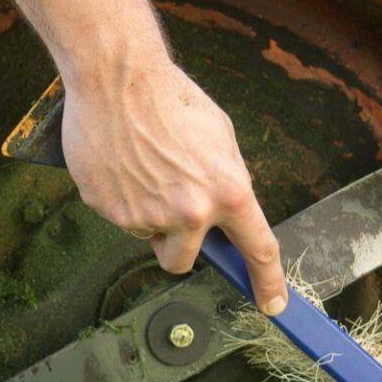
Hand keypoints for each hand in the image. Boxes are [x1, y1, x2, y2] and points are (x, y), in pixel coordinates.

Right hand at [61, 57, 288, 315]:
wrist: (117, 77)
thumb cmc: (170, 99)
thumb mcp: (220, 137)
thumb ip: (226, 181)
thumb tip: (224, 210)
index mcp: (227, 192)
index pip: (257, 249)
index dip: (268, 282)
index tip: (272, 304)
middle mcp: (189, 212)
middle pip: (182, 261)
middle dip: (176, 245)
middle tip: (168, 211)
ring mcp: (146, 215)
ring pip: (147, 235)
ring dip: (146, 213)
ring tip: (142, 165)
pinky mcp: (109, 209)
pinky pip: (118, 217)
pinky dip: (120, 197)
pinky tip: (120, 162)